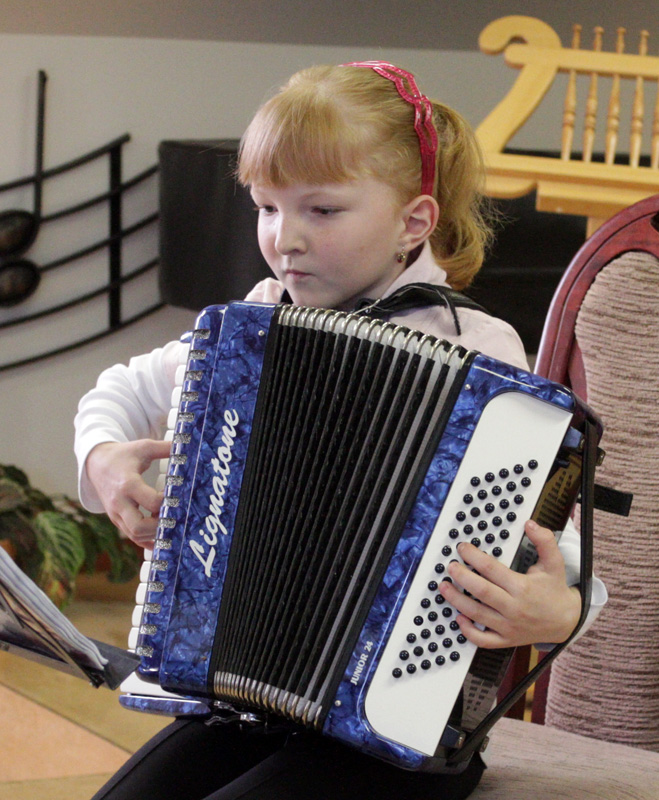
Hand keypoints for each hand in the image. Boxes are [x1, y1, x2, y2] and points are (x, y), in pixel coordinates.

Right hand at [85, 439, 171, 546]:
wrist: (97, 464)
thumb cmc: (123, 455)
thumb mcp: (144, 447)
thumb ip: (165, 448)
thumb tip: (186, 446)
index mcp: (128, 484)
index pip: (151, 502)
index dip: (168, 502)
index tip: (178, 496)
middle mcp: (120, 502)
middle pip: (138, 527)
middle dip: (159, 526)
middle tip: (173, 516)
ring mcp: (116, 514)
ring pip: (135, 535)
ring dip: (154, 532)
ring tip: (167, 519)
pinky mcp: (116, 520)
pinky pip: (132, 537)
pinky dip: (147, 539)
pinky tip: (161, 533)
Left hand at [439, 520, 580, 647]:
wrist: (567, 621)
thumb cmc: (555, 590)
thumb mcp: (554, 563)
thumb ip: (544, 541)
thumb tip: (530, 524)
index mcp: (523, 587)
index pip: (492, 570)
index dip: (474, 557)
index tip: (463, 548)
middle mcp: (514, 608)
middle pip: (482, 592)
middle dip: (462, 578)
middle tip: (450, 567)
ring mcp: (509, 626)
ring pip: (478, 615)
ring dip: (457, 601)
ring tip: (444, 588)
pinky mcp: (507, 639)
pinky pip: (484, 640)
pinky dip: (469, 632)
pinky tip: (459, 618)